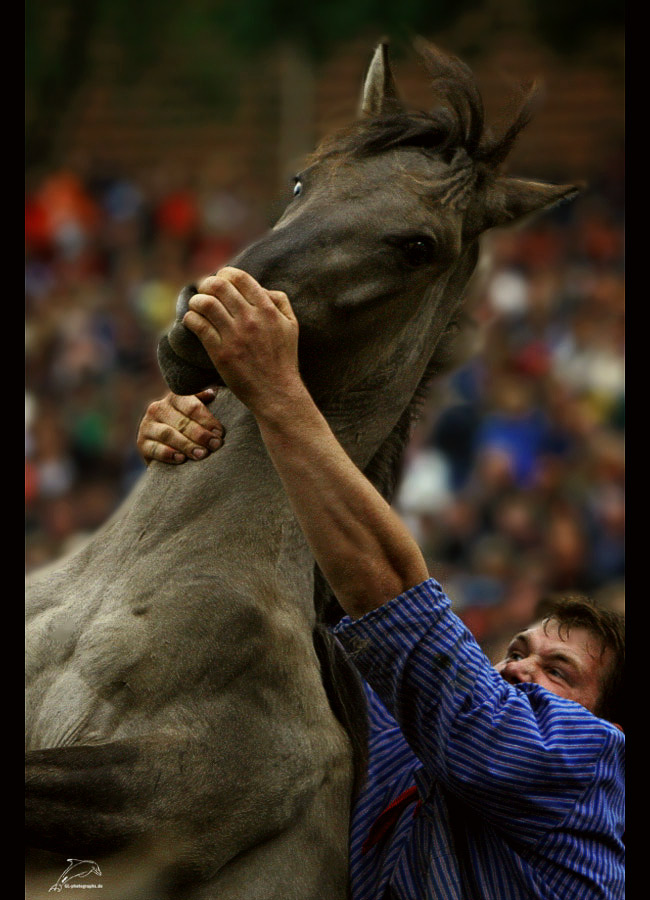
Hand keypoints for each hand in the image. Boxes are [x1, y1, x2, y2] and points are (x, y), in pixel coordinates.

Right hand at [137, 390, 224, 464]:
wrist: (168, 449)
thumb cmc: (190, 428)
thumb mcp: (197, 414)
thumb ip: (204, 402)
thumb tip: (213, 392)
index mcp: (174, 398)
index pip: (192, 407)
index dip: (207, 420)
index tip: (219, 433)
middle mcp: (157, 408)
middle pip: (182, 422)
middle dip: (200, 435)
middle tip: (215, 445)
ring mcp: (147, 425)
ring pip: (168, 434)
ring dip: (187, 445)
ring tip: (202, 454)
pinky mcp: (142, 443)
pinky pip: (155, 449)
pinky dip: (169, 454)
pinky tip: (181, 459)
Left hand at [182, 268, 300, 418]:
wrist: (277, 393)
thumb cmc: (283, 359)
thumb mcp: (291, 326)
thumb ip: (279, 302)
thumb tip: (261, 287)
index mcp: (267, 309)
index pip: (239, 277)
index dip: (224, 274)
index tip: (219, 280)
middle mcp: (250, 319)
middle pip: (219, 286)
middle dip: (206, 285)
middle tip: (203, 291)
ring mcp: (235, 336)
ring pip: (205, 303)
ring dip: (196, 301)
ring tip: (196, 306)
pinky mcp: (221, 353)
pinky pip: (199, 326)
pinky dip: (191, 319)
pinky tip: (191, 321)